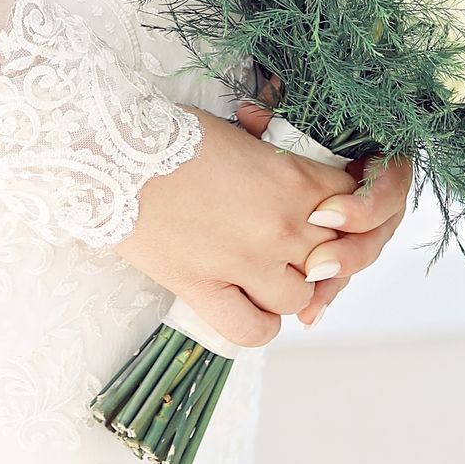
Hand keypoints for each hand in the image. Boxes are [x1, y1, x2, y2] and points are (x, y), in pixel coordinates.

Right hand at [115, 110, 362, 347]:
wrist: (113, 154)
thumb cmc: (169, 134)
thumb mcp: (238, 136)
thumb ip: (276, 164)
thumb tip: (291, 179)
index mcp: (292, 179)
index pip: (351, 204)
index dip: (343, 209)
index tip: (325, 210)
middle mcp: (280, 225)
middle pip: (333, 256)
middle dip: (319, 251)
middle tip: (292, 243)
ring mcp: (245, 262)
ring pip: (299, 297)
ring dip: (288, 288)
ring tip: (265, 273)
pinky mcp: (204, 288)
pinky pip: (254, 329)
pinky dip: (259, 324)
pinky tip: (247, 306)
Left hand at [231, 95, 412, 327]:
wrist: (306, 134)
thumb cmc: (308, 119)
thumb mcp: (295, 111)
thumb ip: (280, 113)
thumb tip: (252, 113)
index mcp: (381, 156)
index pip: (388, 184)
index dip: (361, 205)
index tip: (322, 214)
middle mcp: (380, 194)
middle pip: (377, 233)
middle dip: (349, 254)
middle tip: (315, 265)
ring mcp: (366, 223)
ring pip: (360, 260)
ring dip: (337, 284)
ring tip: (309, 306)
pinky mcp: (347, 246)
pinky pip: (343, 272)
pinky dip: (327, 295)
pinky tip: (308, 316)